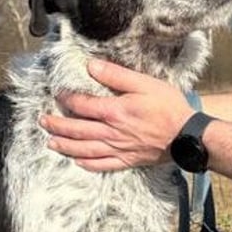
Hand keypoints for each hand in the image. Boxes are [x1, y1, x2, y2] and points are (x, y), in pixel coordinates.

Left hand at [40, 59, 194, 171]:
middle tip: (43, 121)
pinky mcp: (127, 161)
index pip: (82, 105)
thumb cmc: (168, 106)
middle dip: (57, 125)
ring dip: (65, 147)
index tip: (57, 95)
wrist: (188, 135)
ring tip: (51, 143)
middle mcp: (112, 133)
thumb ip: (116, 75)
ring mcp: (118, 149)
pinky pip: (102, 165)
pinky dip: (87, 165)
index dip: (67, 99)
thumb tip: (91, 66)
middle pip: (77, 130)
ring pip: (84, 150)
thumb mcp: (144, 83)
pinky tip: (77, 162)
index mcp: (115, 112)